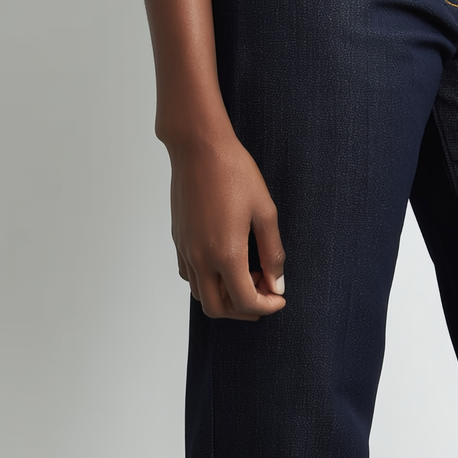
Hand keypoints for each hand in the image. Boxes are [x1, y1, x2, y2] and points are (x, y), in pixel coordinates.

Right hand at [167, 124, 286, 319]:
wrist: (199, 147)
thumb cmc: (234, 172)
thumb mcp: (265, 211)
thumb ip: (272, 252)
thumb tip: (276, 283)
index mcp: (226, 253)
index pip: (245, 302)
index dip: (266, 306)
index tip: (279, 297)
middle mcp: (201, 258)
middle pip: (218, 308)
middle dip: (244, 310)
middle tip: (264, 292)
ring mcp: (185, 250)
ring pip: (200, 295)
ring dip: (224, 297)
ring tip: (246, 275)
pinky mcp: (178, 239)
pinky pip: (189, 275)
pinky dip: (207, 282)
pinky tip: (224, 262)